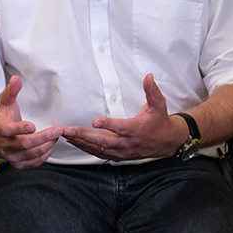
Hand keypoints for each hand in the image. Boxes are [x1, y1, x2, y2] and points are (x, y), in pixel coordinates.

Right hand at [0, 76, 64, 169]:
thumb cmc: (2, 118)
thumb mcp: (4, 103)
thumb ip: (11, 91)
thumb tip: (16, 78)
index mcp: (0, 130)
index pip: (9, 131)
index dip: (20, 129)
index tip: (32, 126)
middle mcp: (5, 145)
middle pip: (25, 144)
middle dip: (43, 137)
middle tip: (57, 129)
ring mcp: (12, 156)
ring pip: (32, 154)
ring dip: (47, 145)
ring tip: (57, 135)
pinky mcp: (19, 163)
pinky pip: (34, 162)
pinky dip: (45, 154)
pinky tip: (51, 145)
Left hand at [63, 74, 186, 161]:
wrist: (166, 142)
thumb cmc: (160, 122)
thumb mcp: (159, 104)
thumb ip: (152, 90)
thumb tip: (148, 76)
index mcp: (136, 130)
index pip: (120, 128)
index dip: (108, 124)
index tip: (95, 121)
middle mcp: (127, 143)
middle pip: (103, 141)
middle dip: (84, 135)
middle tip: (68, 130)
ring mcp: (121, 152)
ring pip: (98, 149)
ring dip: (81, 142)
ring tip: (66, 134)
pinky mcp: (117, 156)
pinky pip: (99, 154)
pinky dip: (85, 148)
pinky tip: (74, 141)